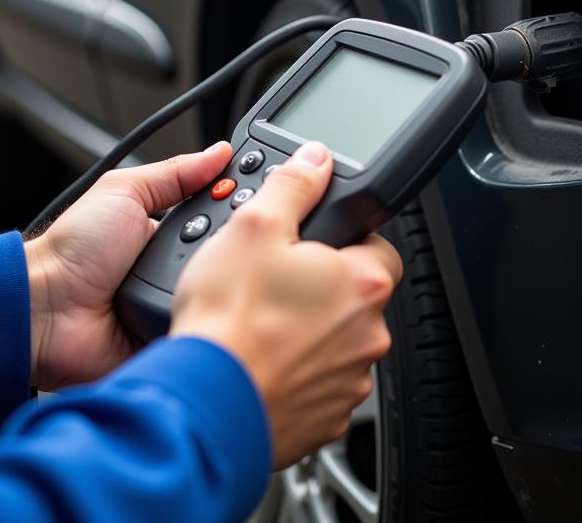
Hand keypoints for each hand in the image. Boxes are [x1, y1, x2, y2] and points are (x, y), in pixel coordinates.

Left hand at [25, 141, 233, 390]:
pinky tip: (222, 306)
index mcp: (168, 232)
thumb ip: (175, 172)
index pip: (221, 214)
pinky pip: (206, 327)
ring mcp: (175, 303)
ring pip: (224, 289)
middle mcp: (176, 268)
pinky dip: (213, 317)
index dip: (243, 203)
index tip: (269, 192)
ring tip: (234, 269)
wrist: (44, 309)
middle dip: (240, 239)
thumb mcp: (125, 191)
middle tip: (249, 229)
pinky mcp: (172, 336)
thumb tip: (219, 152)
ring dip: (228, 279)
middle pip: (230, 251)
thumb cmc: (72, 250)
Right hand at [170, 141, 402, 468]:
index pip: (379, 247)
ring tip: (259, 325)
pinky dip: (293, 373)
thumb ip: (293, 186)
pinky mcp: (324, 420)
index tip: (314, 245)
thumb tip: (314, 160)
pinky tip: (259, 362)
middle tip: (274, 284)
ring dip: (307, 333)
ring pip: (335, 342)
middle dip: (320, 287)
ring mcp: (348, 381)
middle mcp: (369, 334)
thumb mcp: (254, 227)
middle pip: (354, 296)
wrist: (202, 404)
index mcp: (363, 282)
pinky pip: (316, 385)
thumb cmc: (229, 322)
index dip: (343, 240)